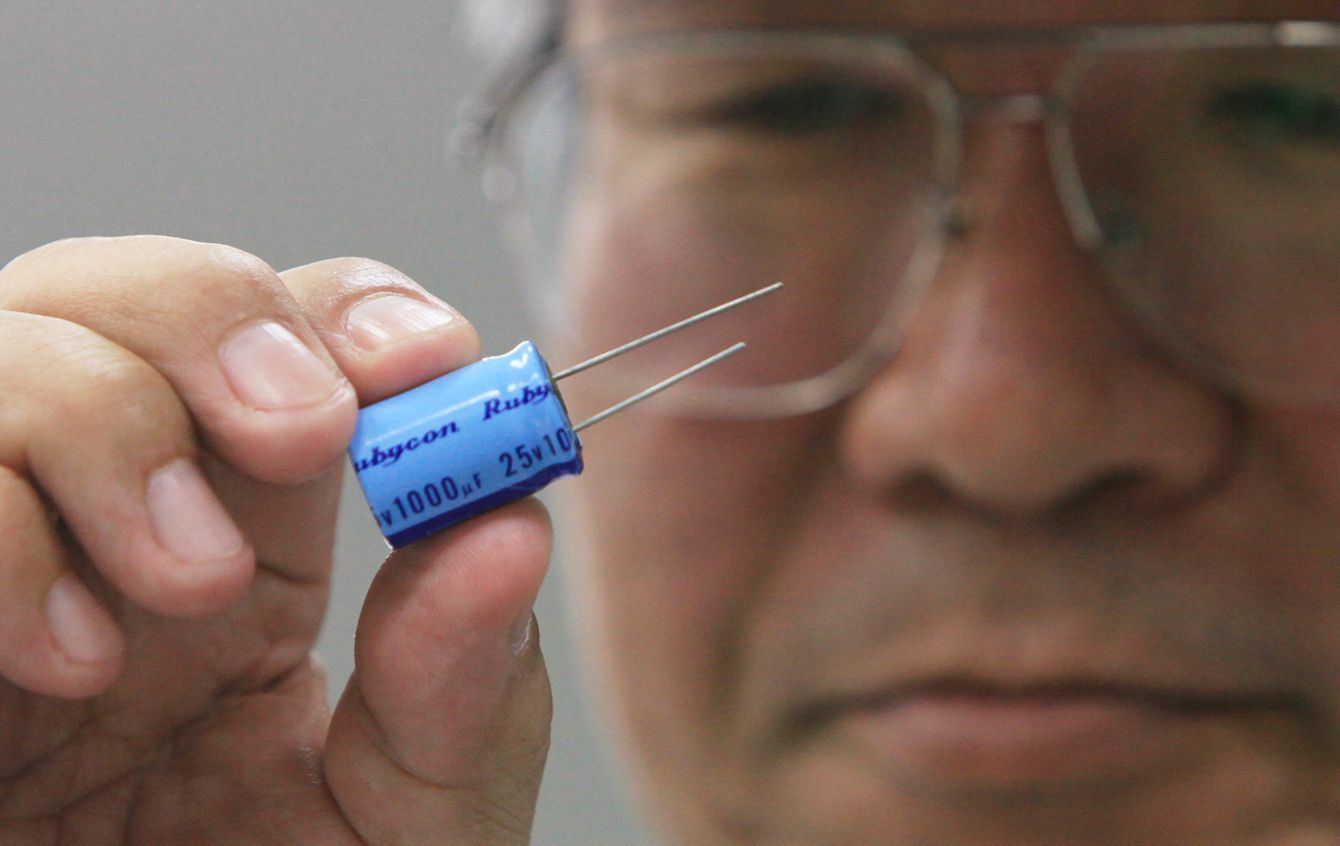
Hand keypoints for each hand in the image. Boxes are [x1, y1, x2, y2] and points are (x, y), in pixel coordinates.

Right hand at [0, 236, 551, 844]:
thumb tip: (514, 527)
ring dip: (109, 426)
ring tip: (188, 589)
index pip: (301, 331)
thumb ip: (469, 688)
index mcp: (262, 528)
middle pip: (143, 288)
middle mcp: (128, 510)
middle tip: (303, 435)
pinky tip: (69, 656)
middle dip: (219, 323)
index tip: (426, 361)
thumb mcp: (412, 819)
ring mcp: (12, 547)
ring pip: (18, 344)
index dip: (358, 313)